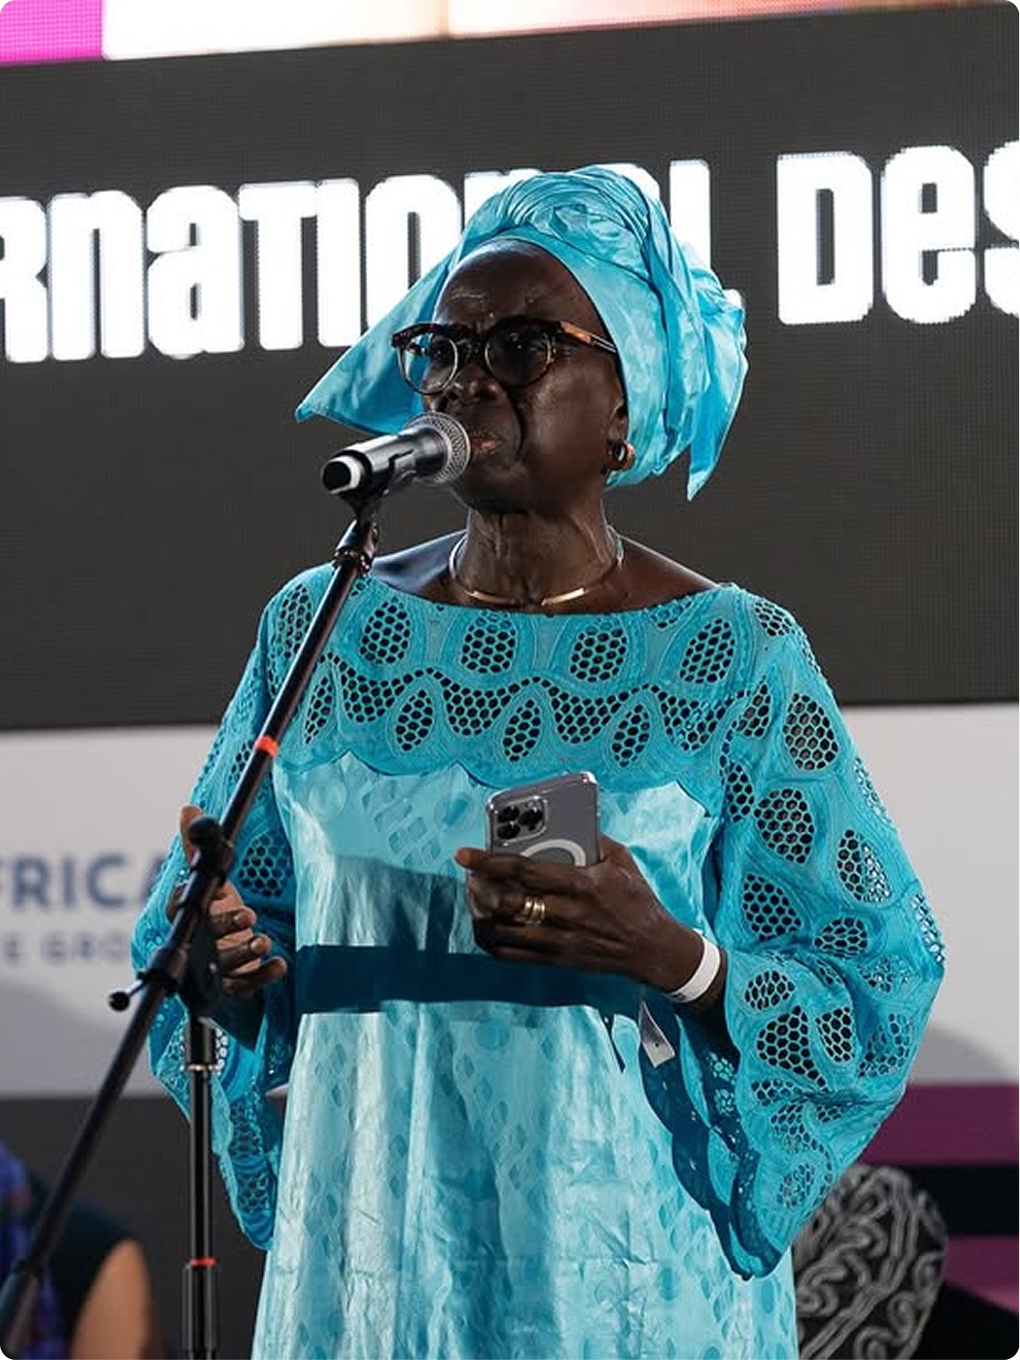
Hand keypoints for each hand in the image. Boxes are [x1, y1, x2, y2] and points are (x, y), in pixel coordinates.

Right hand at [171, 804, 287, 997]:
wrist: (231, 952)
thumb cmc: (219, 913)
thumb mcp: (213, 880)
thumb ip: (198, 849)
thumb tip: (189, 809)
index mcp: (189, 917)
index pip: (180, 908)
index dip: (193, 900)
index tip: (217, 888)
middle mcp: (198, 944)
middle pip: (202, 940)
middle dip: (225, 926)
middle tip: (248, 915)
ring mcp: (213, 968)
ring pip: (223, 967)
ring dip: (244, 953)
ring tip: (263, 939)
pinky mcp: (232, 986)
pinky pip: (246, 985)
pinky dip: (263, 975)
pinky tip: (280, 964)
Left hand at [454, 834, 701, 991]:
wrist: (652, 949)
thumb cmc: (637, 900)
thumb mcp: (621, 861)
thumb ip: (592, 840)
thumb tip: (562, 823)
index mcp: (582, 884)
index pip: (525, 871)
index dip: (490, 861)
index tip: (465, 854)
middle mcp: (567, 915)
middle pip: (507, 903)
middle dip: (480, 888)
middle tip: (471, 876)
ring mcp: (559, 942)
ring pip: (502, 932)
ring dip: (481, 914)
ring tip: (476, 898)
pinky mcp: (556, 961)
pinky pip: (510, 955)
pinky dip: (491, 940)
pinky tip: (487, 925)